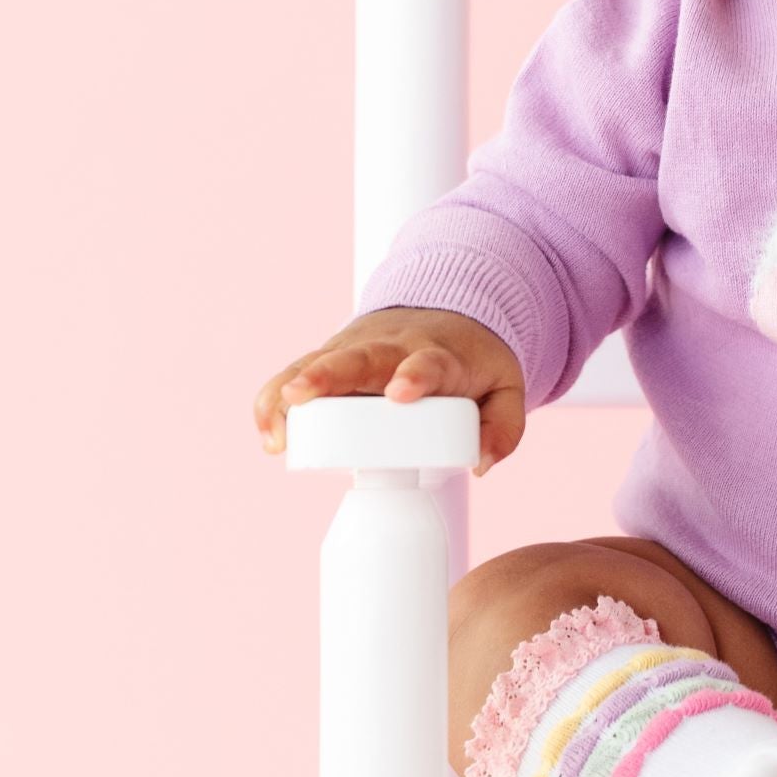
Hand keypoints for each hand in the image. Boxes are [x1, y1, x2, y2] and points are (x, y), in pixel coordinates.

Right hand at [254, 306, 527, 476]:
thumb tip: (480, 463)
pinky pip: (298, 372)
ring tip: (275, 428)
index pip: (428, 362)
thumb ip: (504, 427)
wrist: (452, 313)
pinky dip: (278, 399)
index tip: (399, 392)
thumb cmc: (473, 361)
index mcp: (440, 354)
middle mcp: (392, 347)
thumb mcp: (506, 388)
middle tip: (300, 395)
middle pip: (357, 358)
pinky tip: (269, 433)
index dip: (414, 376)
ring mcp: (357, 349)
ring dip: (292, 388)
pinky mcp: (333, 357)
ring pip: (318, 362)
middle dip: (327, 375)